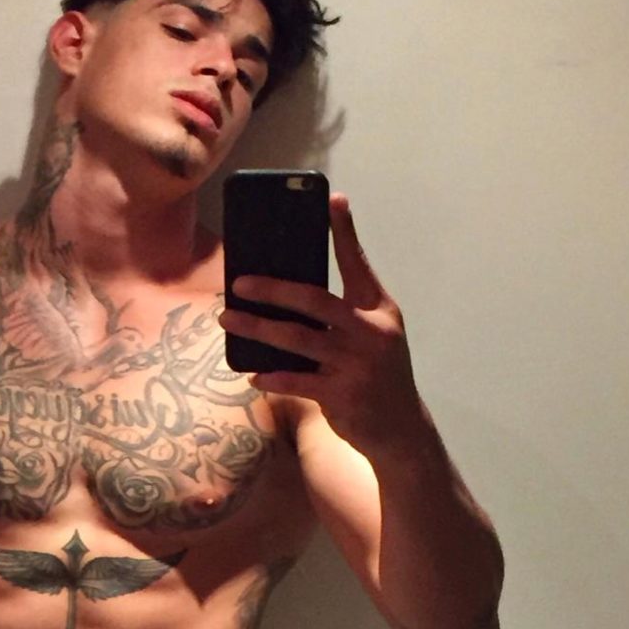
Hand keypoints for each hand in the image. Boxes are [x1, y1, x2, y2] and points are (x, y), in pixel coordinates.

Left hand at [218, 193, 425, 455]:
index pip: (358, 264)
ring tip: (227, 319)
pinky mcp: (343, 396)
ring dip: (258, 328)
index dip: (345, 232)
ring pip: (297, 339)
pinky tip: (252, 374)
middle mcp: (371, 333)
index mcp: (378, 311)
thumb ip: (342, 312)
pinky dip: (272, 377)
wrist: (401, 429)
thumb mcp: (372, 335)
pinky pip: (297, 382)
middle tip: (239, 283)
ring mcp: (357, 365)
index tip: (332, 199)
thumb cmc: (376, 373)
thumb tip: (289, 290)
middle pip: (315, 300)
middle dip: (273, 289)